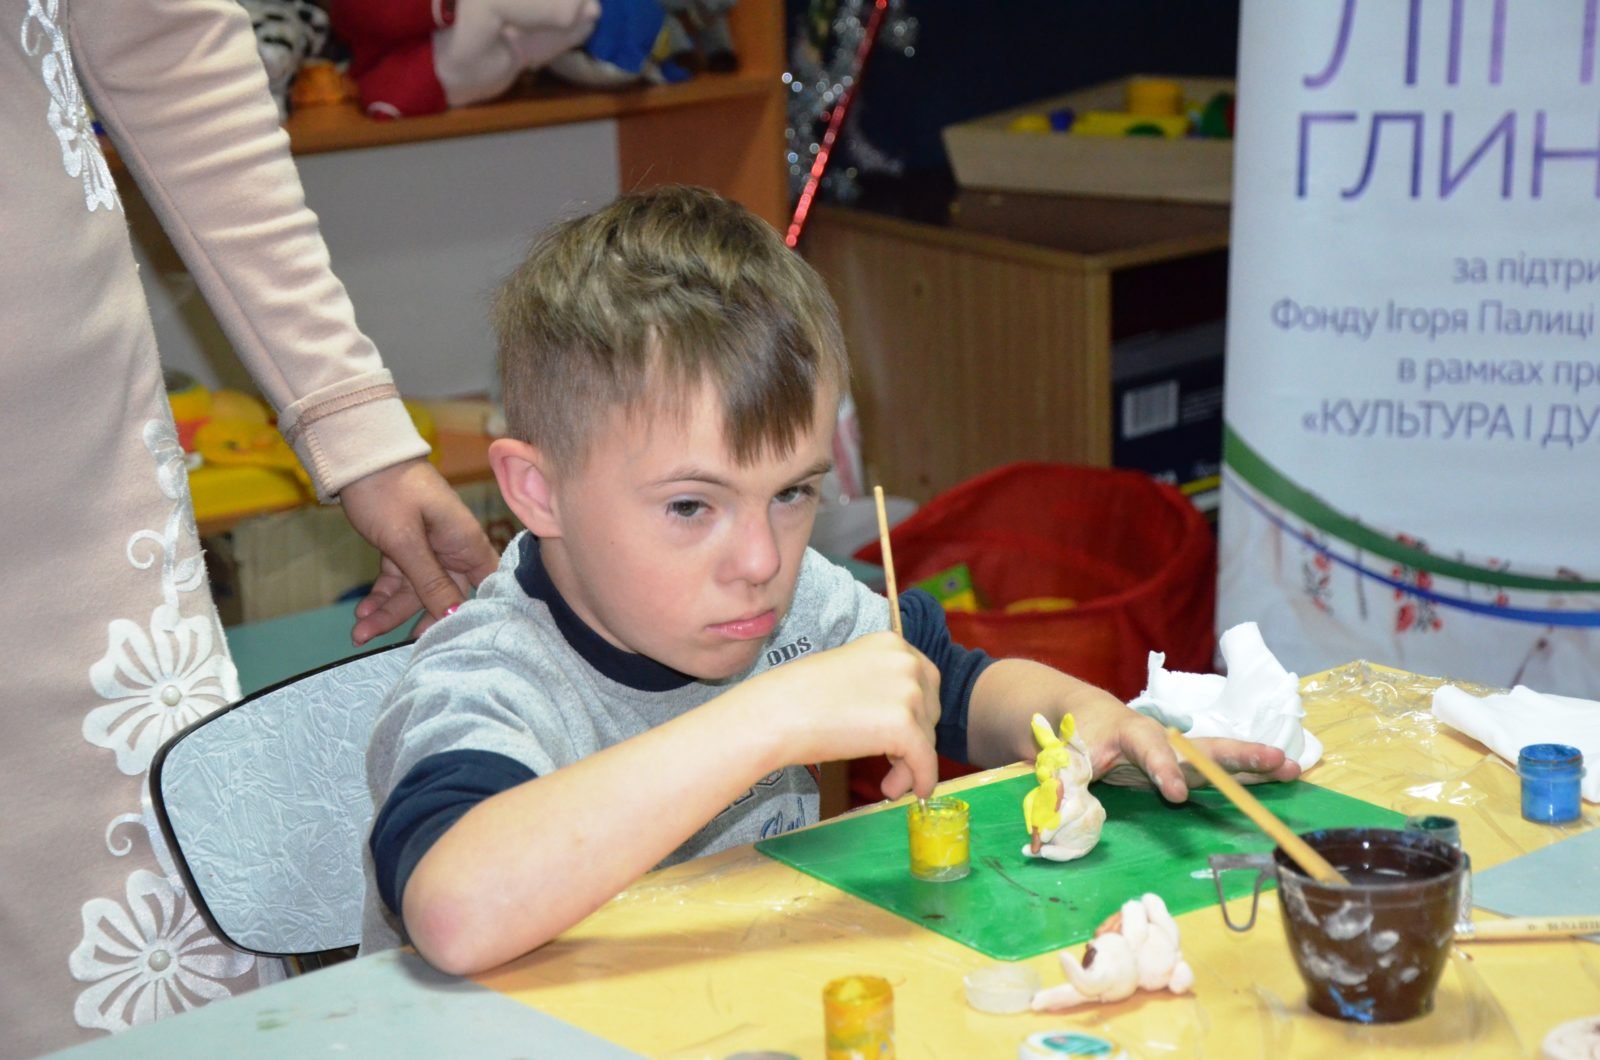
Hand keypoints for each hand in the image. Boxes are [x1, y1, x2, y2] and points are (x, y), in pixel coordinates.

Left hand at [338, 459, 499, 644]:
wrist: (356, 458)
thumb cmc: (388, 491)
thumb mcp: (406, 541)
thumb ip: (430, 582)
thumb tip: (456, 617)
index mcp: (466, 543)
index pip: (485, 587)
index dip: (478, 615)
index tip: (460, 642)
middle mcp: (452, 550)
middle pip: (444, 596)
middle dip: (418, 621)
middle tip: (397, 649)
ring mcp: (427, 550)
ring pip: (414, 592)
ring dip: (389, 613)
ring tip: (359, 633)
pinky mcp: (403, 548)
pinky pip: (397, 581)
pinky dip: (381, 596)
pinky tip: (362, 614)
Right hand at [744, 632, 941, 800]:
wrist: (776, 713)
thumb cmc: (799, 696)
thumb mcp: (850, 671)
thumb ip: (880, 682)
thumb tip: (903, 715)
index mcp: (892, 643)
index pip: (925, 680)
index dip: (917, 712)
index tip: (903, 733)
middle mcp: (907, 661)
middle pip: (930, 709)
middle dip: (916, 737)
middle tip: (891, 759)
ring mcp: (908, 692)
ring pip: (926, 738)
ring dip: (909, 764)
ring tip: (888, 782)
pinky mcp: (904, 726)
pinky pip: (925, 761)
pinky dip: (920, 780)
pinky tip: (902, 790)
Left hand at [1077, 707, 1300, 802]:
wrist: (1082, 713)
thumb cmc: (1075, 732)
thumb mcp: (1064, 754)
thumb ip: (1069, 780)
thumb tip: (1068, 814)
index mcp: (1130, 733)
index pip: (1150, 751)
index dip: (1163, 772)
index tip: (1176, 796)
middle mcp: (1163, 740)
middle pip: (1203, 748)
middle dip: (1239, 756)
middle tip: (1278, 760)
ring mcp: (1176, 752)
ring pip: (1219, 760)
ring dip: (1255, 766)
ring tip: (1295, 770)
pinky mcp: (1181, 766)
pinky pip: (1216, 772)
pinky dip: (1246, 777)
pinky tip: (1276, 781)